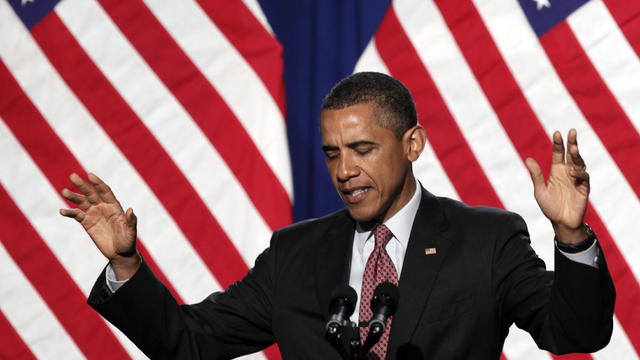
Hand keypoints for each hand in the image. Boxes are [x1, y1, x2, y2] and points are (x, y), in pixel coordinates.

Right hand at [60, 173, 139, 278]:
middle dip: (83, 185)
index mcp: (115, 206)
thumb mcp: (131, 232)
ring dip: (73, 197)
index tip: (90, 175)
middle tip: (72, 176)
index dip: (98, 183)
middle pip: (92, 193)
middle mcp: (103, 207)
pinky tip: (62, 211)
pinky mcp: (87, 223)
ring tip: (64, 191)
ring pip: (82, 202)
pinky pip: (77, 215)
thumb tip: (130, 210)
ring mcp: (94, 214)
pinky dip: (70, 212)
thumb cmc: (128, 242)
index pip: (105, 191)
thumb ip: (131, 221)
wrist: (119, 254)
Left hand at [525, 129, 589, 243]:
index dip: (558, 144)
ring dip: (577, 155)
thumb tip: (527, 159)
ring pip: (579, 163)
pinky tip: (571, 172)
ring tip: (573, 149)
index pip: (558, 154)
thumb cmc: (549, 206)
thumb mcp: (540, 190)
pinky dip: (579, 173)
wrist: (561, 222)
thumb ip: (536, 175)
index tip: (557, 133)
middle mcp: (567, 172)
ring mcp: (577, 179)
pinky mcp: (584, 188)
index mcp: (556, 171)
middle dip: (572, 142)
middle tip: (572, 131)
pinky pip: (584, 177)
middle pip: (571, 154)